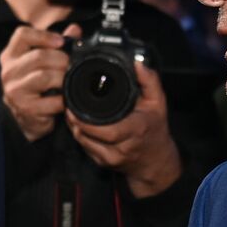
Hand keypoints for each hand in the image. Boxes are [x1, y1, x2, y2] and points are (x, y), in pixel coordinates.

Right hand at [0, 25, 74, 142]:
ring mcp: (15, 91)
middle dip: (61, 60)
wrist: (24, 118)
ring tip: (67, 81)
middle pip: (39, 56)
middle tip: (70, 65)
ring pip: (45, 76)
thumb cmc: (32, 87)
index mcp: (10, 56)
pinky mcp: (26, 108)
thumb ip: (56, 45)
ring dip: (62, 78)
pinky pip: (52, 100)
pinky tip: (64, 98)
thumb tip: (74, 30)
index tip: (60, 42)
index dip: (44, 35)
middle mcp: (9, 72)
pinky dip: (63, 99)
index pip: (22, 35)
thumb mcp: (39, 64)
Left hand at [67, 60, 180, 197]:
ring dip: (75, 130)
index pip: (109, 131)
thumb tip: (137, 63)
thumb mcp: (158, 102)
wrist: (155, 159)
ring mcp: (113, 158)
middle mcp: (124, 147)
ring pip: (86, 144)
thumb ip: (149, 81)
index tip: (76, 109)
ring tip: (71, 115)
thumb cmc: (155, 128)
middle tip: (68, 109)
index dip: (89, 123)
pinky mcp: (105, 163)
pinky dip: (80, 137)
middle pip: (93, 138)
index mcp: (137, 129)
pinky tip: (79, 126)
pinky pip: (87, 150)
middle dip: (77, 123)